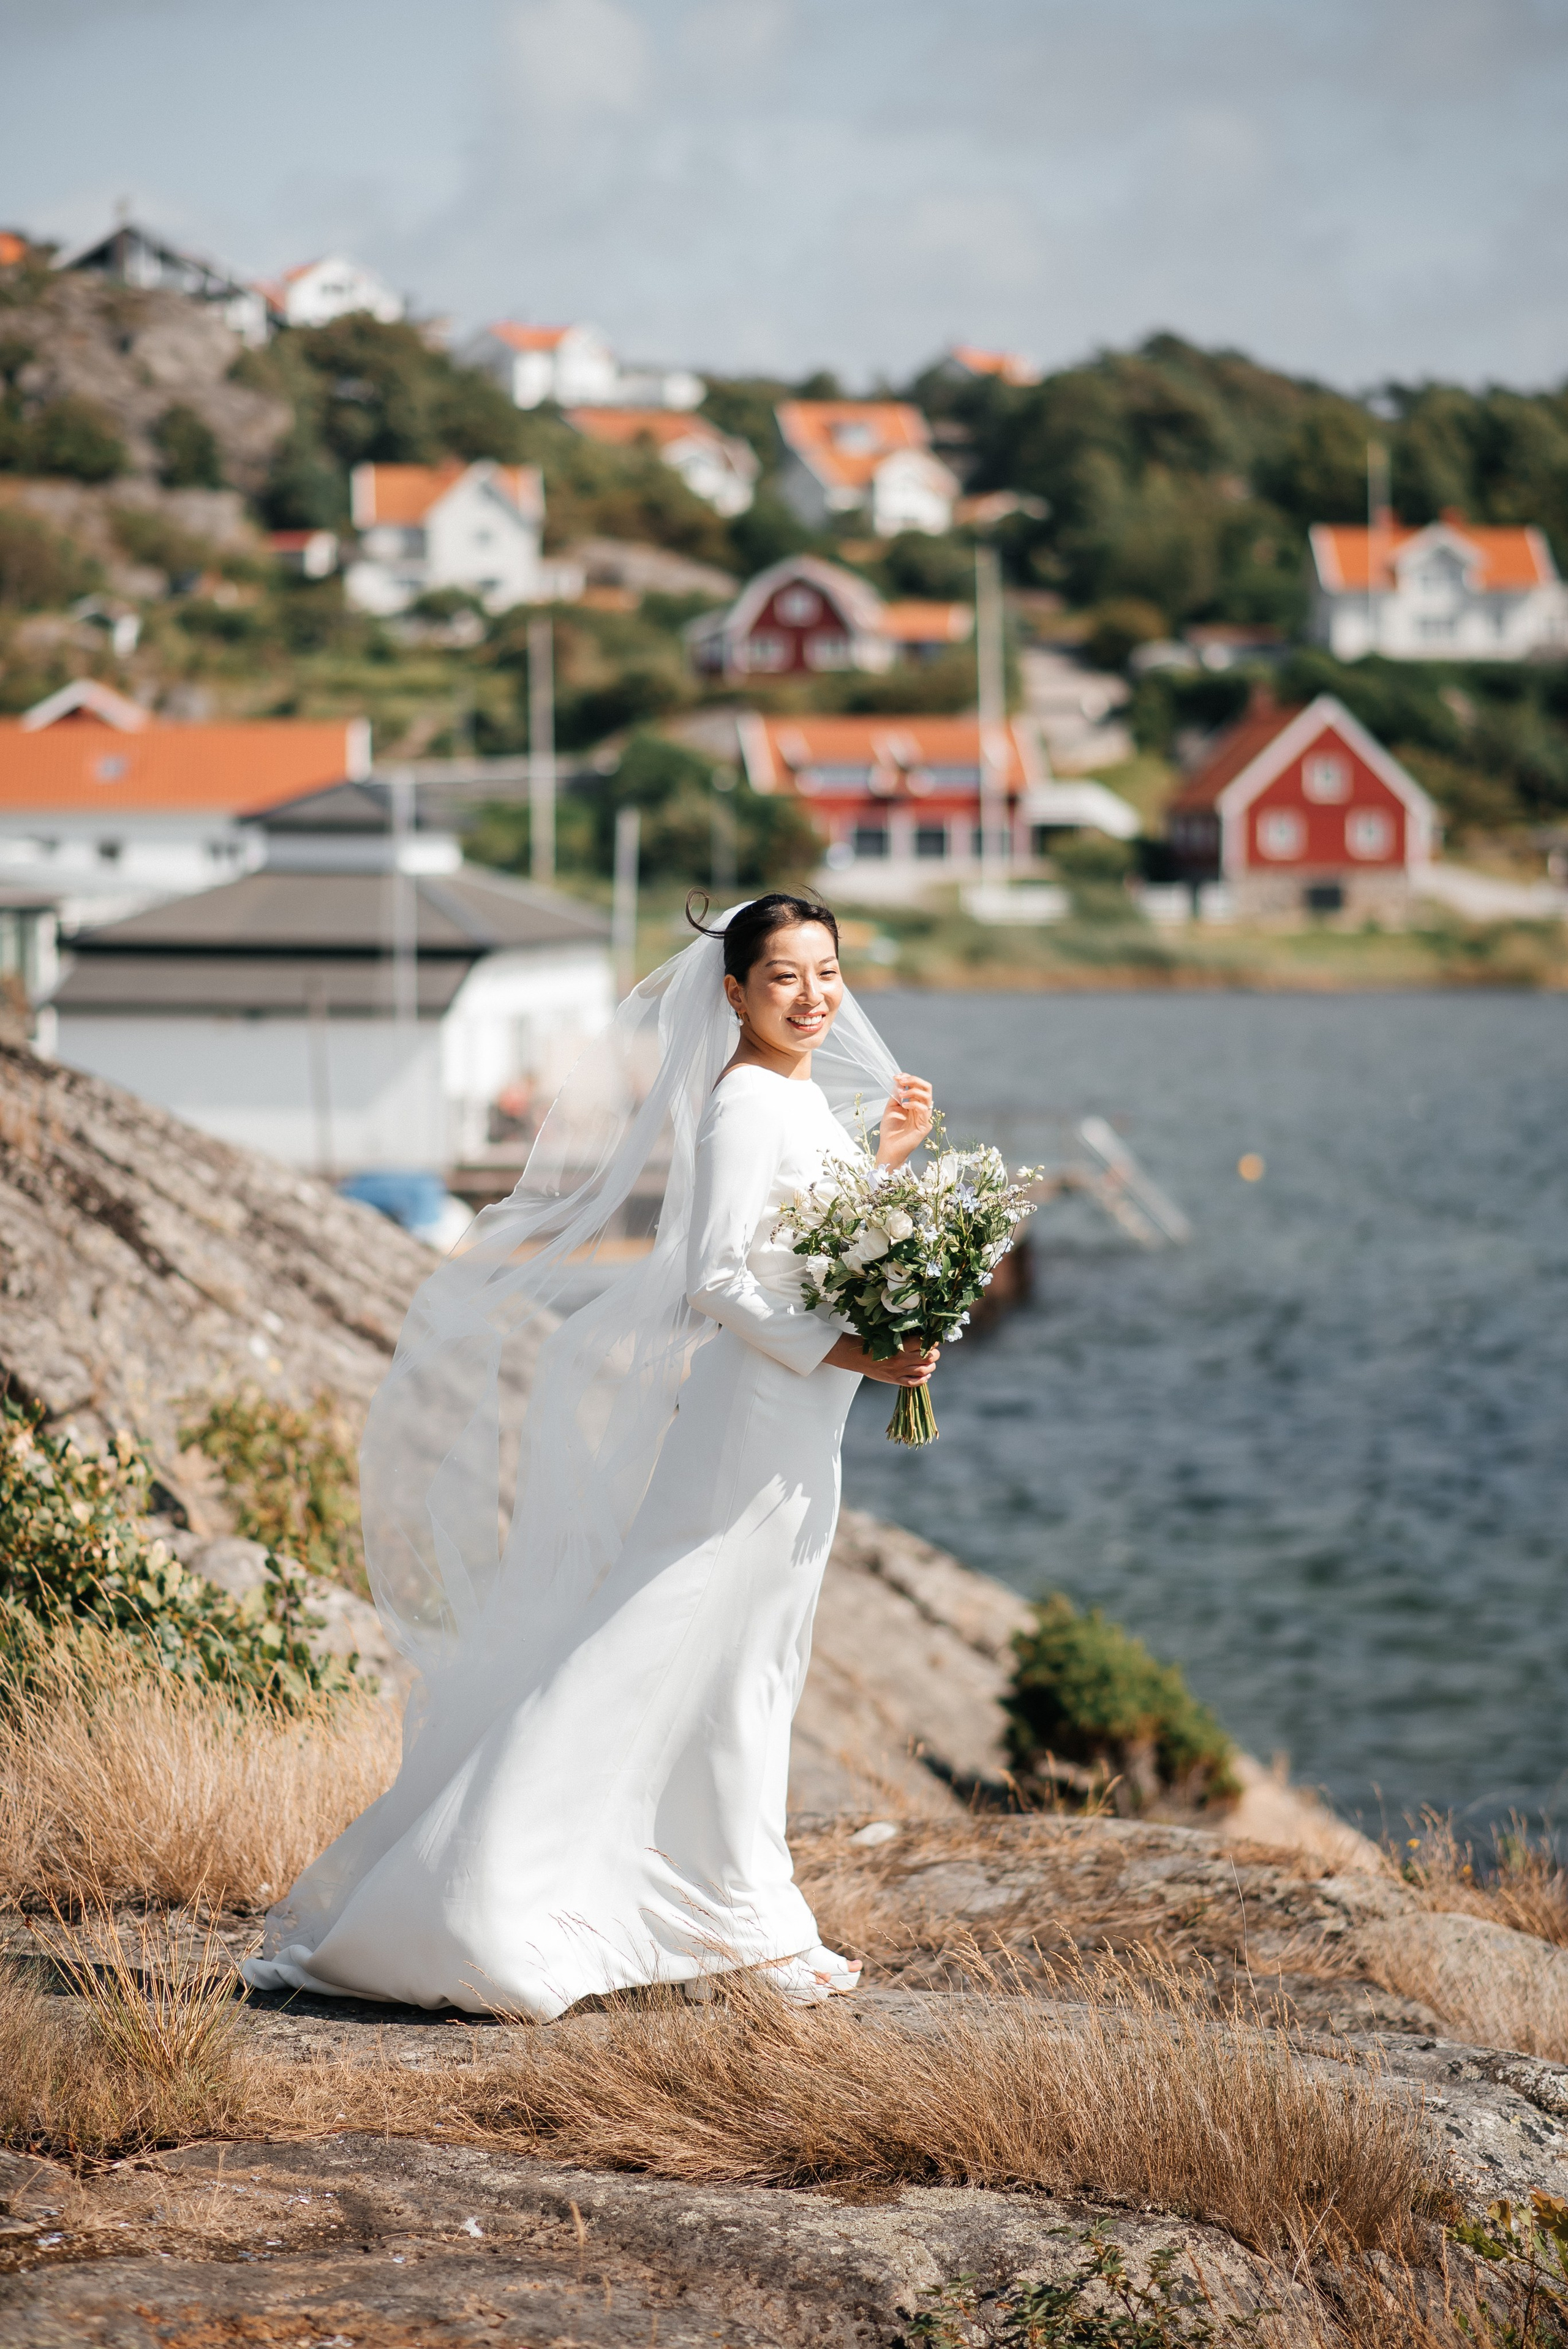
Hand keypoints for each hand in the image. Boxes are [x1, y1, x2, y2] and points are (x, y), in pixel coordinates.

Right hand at [825, 1335, 939, 1385]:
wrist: (856, 1356)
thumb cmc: (870, 1343)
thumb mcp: (887, 1335)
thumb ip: (903, 1335)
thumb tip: (919, 1334)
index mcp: (900, 1345)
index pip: (923, 1343)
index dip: (931, 1341)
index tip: (932, 1340)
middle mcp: (901, 1359)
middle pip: (928, 1357)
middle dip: (934, 1354)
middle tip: (933, 1352)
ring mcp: (898, 1371)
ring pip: (923, 1370)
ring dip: (931, 1367)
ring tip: (930, 1364)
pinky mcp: (895, 1379)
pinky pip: (913, 1382)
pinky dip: (922, 1380)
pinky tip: (925, 1376)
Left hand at [876, 1072, 933, 1168]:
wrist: (889, 1147)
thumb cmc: (890, 1130)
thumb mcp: (890, 1108)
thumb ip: (895, 1095)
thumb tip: (898, 1081)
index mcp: (914, 1103)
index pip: (918, 1085)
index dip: (909, 1078)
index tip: (897, 1076)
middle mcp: (921, 1108)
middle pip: (926, 1087)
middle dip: (914, 1080)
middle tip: (902, 1080)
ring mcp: (924, 1117)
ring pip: (927, 1096)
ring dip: (913, 1091)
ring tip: (901, 1095)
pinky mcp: (925, 1126)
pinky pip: (924, 1110)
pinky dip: (913, 1104)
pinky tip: (903, 1106)